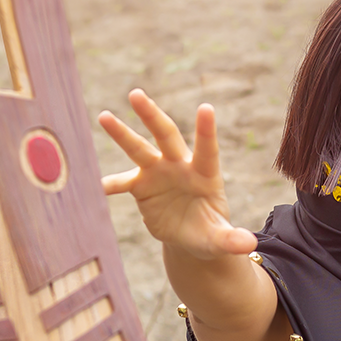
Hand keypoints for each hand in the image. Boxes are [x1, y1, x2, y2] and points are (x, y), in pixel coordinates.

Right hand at [98, 89, 256, 259]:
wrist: (190, 236)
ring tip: (104, 116)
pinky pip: (122, 183)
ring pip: (140, 149)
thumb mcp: (220, 238)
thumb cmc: (210, 232)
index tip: (206, 108)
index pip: (207, 149)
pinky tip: (94, 184)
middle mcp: (180, 165)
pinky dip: (109, 184)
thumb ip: (232, 239)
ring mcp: (159, 172)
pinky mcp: (141, 186)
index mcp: (206, 174)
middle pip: (166, 136)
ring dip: (122, 134)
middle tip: (136, 94)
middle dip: (152, 115)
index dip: (206, 130)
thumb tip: (247, 245)